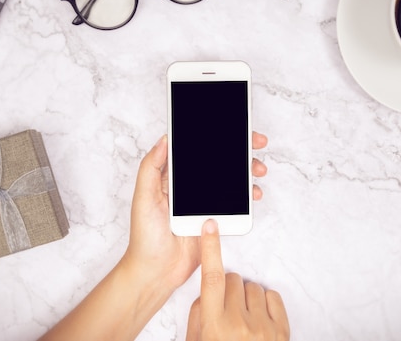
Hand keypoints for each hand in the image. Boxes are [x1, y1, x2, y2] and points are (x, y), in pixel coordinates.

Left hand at [122, 133, 268, 293]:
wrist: (156, 272)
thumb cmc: (144, 237)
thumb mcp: (143, 198)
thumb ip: (151, 168)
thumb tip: (163, 140)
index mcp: (171, 178)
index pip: (194, 151)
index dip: (214, 138)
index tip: (231, 129)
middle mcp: (189, 188)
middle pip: (217, 163)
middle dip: (238, 151)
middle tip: (254, 143)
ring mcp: (203, 204)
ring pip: (229, 181)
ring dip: (246, 172)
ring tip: (258, 170)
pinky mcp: (214, 220)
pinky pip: (234, 204)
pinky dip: (247, 197)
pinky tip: (253, 194)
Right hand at [185, 220, 289, 340]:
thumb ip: (199, 315)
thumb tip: (208, 292)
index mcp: (215, 326)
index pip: (212, 277)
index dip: (211, 248)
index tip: (210, 226)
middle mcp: (240, 325)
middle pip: (232, 279)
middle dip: (227, 289)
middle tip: (225, 310)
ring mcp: (264, 328)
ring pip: (252, 287)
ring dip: (245, 298)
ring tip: (242, 321)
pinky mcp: (282, 331)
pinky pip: (272, 297)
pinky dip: (264, 304)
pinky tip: (257, 321)